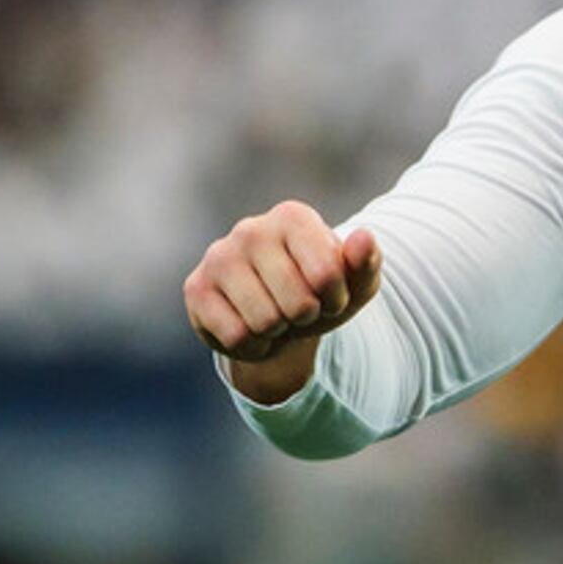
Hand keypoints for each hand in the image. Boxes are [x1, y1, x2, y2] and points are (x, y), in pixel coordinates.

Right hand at [184, 201, 380, 403]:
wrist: (279, 316)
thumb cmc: (320, 293)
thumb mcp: (354, 284)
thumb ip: (366, 262)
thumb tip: (364, 238)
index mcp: (293, 217)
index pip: (327, 276)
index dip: (336, 299)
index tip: (329, 293)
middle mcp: (251, 229)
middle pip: (297, 305)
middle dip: (306, 318)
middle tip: (298, 309)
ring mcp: (219, 256)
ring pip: (265, 323)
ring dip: (278, 333)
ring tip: (275, 316)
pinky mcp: (196, 287)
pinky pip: (236, 337)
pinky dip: (252, 346)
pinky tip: (250, 327)